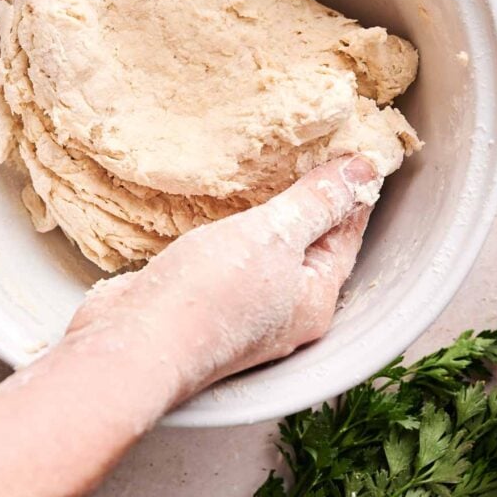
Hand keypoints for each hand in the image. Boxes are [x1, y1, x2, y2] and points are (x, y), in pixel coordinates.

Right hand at [67, 155, 379, 405]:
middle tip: (319, 154)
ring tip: (274, 171)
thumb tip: (363, 171)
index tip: (358, 155)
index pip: (346, 237)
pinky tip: (225, 206)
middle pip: (310, 247)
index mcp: (313, 301)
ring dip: (271, 214)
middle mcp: (284, 311)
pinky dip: (235, 228)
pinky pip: (231, 256)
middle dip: (314, 203)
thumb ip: (316, 203)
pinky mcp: (203, 300)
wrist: (133, 342)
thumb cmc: (208, 295)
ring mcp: (242, 310)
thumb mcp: (274, 238)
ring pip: (268, 252)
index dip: (353, 194)